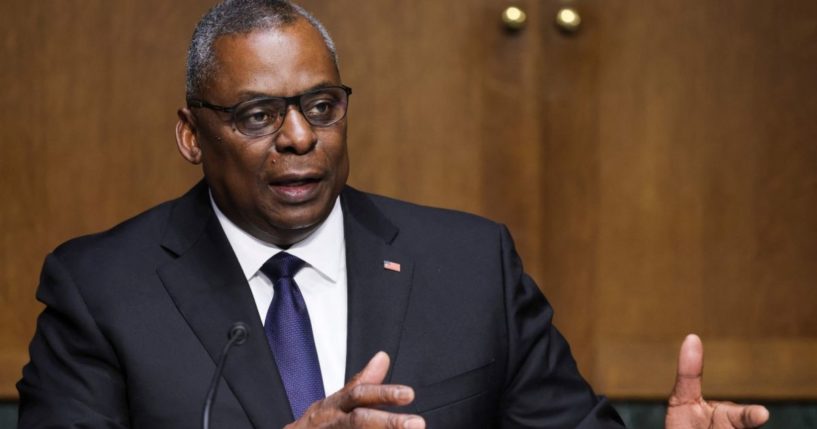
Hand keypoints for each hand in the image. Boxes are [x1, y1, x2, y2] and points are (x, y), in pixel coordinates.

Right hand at [284, 351, 424, 428]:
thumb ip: (361, 382)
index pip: (359, 394)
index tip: (409, 394)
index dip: (384, 394)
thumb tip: (383, 357)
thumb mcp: (337, 401)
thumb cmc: (321, 423)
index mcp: (335, 406)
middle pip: (359, 421)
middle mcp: (331, 422)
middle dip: (388, 422)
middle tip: (417, 423)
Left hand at [665, 334, 768, 428]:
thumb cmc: (685, 423)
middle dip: (748, 420)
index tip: (762, 414)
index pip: (744, 416)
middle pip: (742, 422)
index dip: (752, 415)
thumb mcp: (682, 399)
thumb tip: (692, 337)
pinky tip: (709, 428)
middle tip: (759, 416)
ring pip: (737, 427)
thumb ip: (689, 374)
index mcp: (729, 417)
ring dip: (726, 427)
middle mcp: (735, 426)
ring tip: (709, 427)